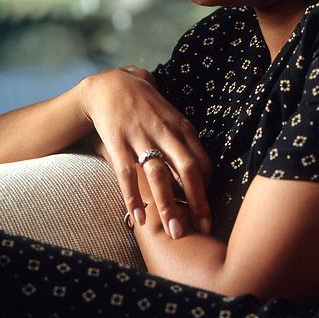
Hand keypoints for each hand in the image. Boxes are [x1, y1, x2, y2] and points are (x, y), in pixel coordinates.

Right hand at [80, 66, 211, 237]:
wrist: (110, 85)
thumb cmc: (145, 105)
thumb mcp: (172, 117)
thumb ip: (185, 142)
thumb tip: (202, 170)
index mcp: (182, 127)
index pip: (203, 162)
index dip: (208, 189)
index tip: (208, 212)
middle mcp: (165, 133)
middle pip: (188, 170)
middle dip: (197, 202)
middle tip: (203, 230)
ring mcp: (141, 137)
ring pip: (158, 175)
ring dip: (168, 205)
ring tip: (174, 232)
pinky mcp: (118, 142)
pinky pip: (127, 174)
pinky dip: (133, 198)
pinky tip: (139, 219)